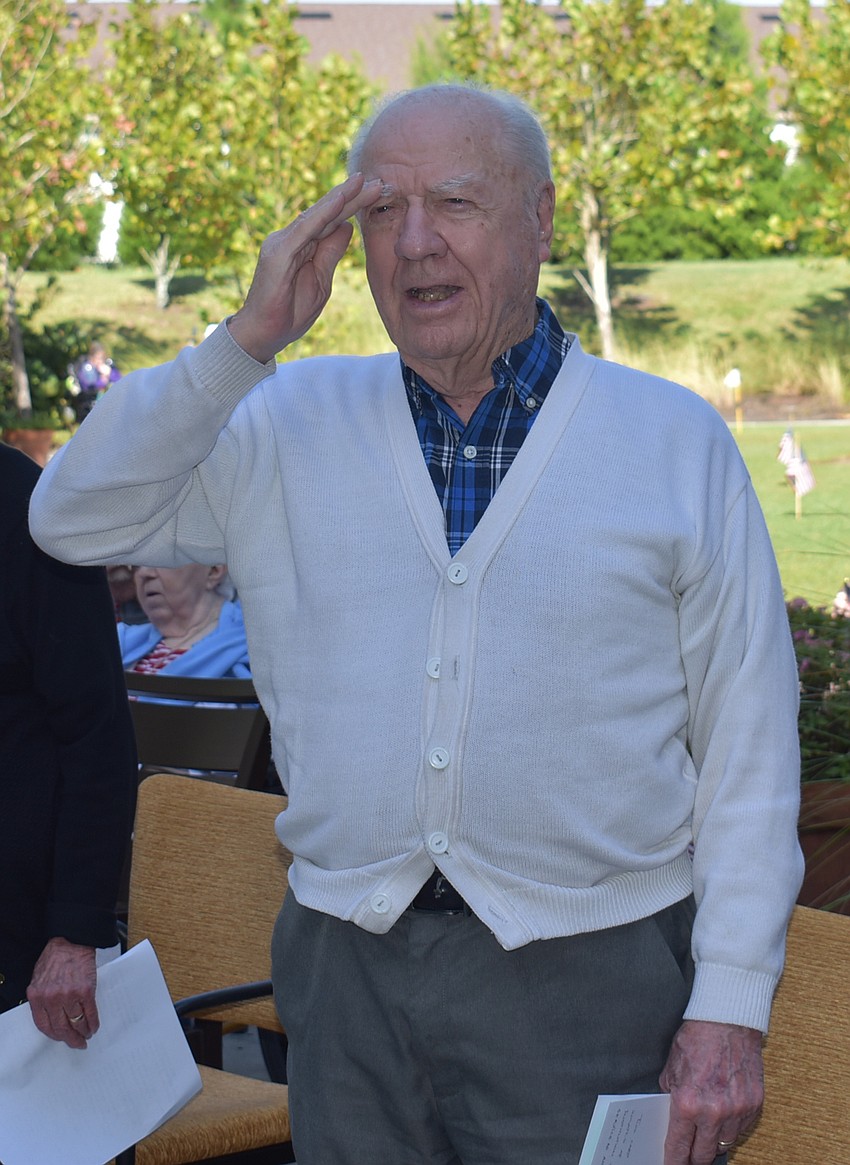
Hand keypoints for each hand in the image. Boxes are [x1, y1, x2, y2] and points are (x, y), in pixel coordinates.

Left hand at [26, 937, 98, 1049]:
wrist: (72, 941)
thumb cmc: (55, 957)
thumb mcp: (39, 978)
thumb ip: (42, 997)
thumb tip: (50, 1015)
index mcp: (37, 996)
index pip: (43, 1025)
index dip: (54, 1035)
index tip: (61, 1038)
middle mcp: (52, 998)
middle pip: (60, 1028)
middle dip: (70, 1039)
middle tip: (77, 1043)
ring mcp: (69, 995)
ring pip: (76, 1023)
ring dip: (82, 1032)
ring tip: (87, 1034)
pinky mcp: (86, 991)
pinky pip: (90, 1013)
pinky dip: (93, 1023)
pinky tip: (94, 1026)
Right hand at [228, 173, 382, 362]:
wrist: (265, 334)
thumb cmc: (290, 311)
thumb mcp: (321, 281)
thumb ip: (330, 253)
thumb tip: (347, 227)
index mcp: (303, 246)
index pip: (333, 221)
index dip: (354, 206)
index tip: (377, 193)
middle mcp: (291, 238)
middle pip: (327, 213)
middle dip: (352, 196)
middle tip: (378, 179)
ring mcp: (283, 243)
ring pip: (317, 215)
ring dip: (341, 198)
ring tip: (362, 181)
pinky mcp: (278, 253)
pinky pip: (305, 229)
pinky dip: (324, 213)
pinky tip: (341, 200)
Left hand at [659, 1019, 763, 1163]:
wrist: (728, 1019)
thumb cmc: (697, 1038)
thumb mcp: (672, 1065)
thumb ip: (670, 1093)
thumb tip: (669, 1113)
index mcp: (688, 1103)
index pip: (679, 1146)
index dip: (674, 1160)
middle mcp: (714, 1112)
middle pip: (703, 1154)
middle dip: (693, 1157)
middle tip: (687, 1155)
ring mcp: (737, 1110)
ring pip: (724, 1144)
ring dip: (713, 1142)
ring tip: (705, 1135)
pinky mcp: (754, 1105)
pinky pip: (741, 1130)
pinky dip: (731, 1128)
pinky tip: (723, 1118)